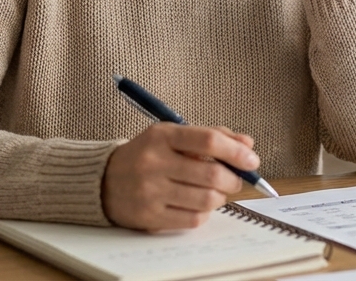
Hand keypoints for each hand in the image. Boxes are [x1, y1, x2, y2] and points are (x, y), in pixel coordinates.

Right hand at [102, 124, 258, 230]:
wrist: (103, 180)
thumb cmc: (146, 155)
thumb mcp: (172, 136)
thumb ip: (211, 136)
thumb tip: (247, 145)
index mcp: (162, 136)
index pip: (209, 140)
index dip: (237, 152)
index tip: (252, 160)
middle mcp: (154, 162)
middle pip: (212, 174)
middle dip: (234, 179)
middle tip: (236, 179)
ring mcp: (151, 191)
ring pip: (207, 199)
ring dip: (221, 197)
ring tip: (216, 191)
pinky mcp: (149, 216)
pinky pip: (193, 219)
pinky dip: (204, 213)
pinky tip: (197, 204)